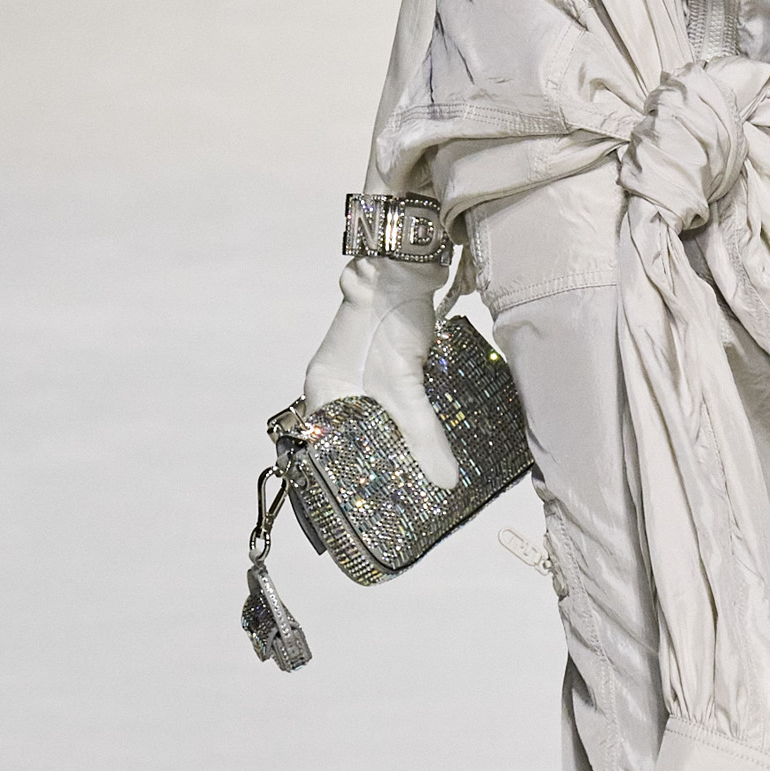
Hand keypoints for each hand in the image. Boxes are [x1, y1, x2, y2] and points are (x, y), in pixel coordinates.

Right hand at [300, 252, 457, 485]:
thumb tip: (446, 481)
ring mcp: (358, 374)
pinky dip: (406, 421)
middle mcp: (335, 385)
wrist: (403, 269)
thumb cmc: (388, 324)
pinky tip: (426, 439)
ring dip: (393, 442)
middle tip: (400, 493)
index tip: (368, 501)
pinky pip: (390, 403)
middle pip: (352, 436)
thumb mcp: (405, 386)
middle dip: (375, 462)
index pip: (324, 446)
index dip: (345, 473)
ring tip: (417, 474)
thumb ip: (423, 433)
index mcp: (323, 391)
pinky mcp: (383, 365)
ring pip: (374, 420)